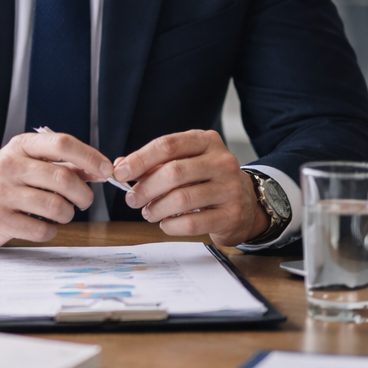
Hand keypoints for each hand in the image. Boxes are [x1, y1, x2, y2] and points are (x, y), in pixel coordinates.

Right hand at [0, 131, 113, 247]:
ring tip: (62, 214)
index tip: (106, 170)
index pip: (61, 144)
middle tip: (83, 200)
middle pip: (63, 178)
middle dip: (83, 194)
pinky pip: (42, 230)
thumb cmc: (2, 182)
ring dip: (67, 214)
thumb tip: (97, 169)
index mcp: (20, 147)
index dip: (90, 157)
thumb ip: (60, 164)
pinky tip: (43, 226)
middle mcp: (9, 166)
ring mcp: (2, 193)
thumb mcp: (26, 163)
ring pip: (56, 206)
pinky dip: (50, 231)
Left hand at [112, 129, 267, 246]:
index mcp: (206, 141)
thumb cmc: (207, 180)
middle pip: (173, 172)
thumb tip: (120, 166)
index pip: (168, 145)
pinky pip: (192, 222)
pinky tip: (165, 223)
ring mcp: (230, 189)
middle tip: (131, 199)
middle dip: (145, 188)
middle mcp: (222, 162)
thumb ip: (153, 163)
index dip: (139, 159)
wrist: (247, 203)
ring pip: (182, 199)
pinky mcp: (231, 215)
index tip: (120, 173)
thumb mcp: (185, 162)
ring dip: (156, 208)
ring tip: (148, 212)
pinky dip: (171, 225)